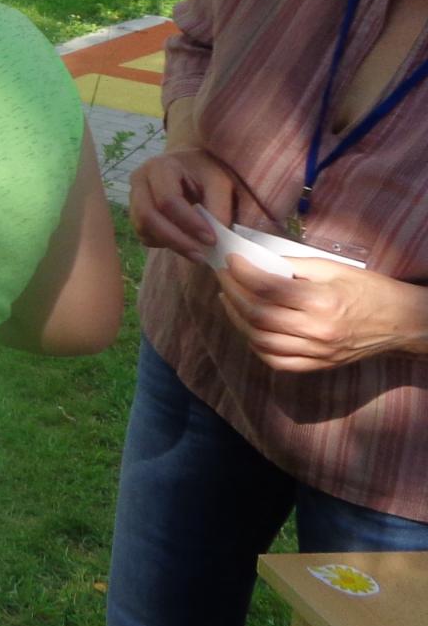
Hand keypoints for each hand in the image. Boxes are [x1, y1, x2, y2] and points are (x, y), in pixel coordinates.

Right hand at [127, 146, 244, 261]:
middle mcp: (139, 180)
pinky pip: (143, 235)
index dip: (189, 222)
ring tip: (196, 253)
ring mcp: (133, 197)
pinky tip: (184, 243)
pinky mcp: (135, 213)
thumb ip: (219, 208)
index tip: (211, 239)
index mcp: (160, 167)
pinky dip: (163, 244)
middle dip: (175, 240)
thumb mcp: (219, 183)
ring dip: (170, 244)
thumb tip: (216, 241)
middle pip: (148, 216)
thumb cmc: (205, 172)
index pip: (168, 199)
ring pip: (143, 228)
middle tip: (200, 255)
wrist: (190, 165)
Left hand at [214, 256, 427, 371]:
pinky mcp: (317, 366)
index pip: (267, 288)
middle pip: (258, 315)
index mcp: (322, 301)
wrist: (402, 323)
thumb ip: (293, 266)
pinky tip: (249, 327)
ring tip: (229, 298)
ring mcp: (316, 352)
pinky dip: (255, 345)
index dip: (242, 272)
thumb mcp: (333, 269)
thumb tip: (257, 262)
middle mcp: (316, 331)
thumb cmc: (370, 290)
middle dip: (232, 292)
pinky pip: (276, 361)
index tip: (230, 259)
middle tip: (224, 276)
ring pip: (260, 340)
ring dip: (237, 318)